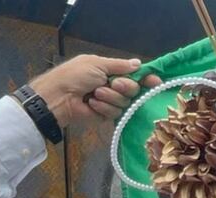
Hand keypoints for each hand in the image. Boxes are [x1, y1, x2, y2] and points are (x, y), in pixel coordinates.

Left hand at [29, 55, 162, 127]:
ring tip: (95, 94)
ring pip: (126, 102)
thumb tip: (139, 63)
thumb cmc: (75, 76)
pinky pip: (116, 114)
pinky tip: (92, 104)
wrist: (59, 97)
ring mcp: (111, 102)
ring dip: (111, 97)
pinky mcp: (106, 116)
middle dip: (125, 87)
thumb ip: (120, 65)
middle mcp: (114, 86)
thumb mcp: (97, 63)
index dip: (147, 79)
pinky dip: (104, 108)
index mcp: (111, 71)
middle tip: (113, 84)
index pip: (135, 75)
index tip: (156, 82)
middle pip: (135, 89)